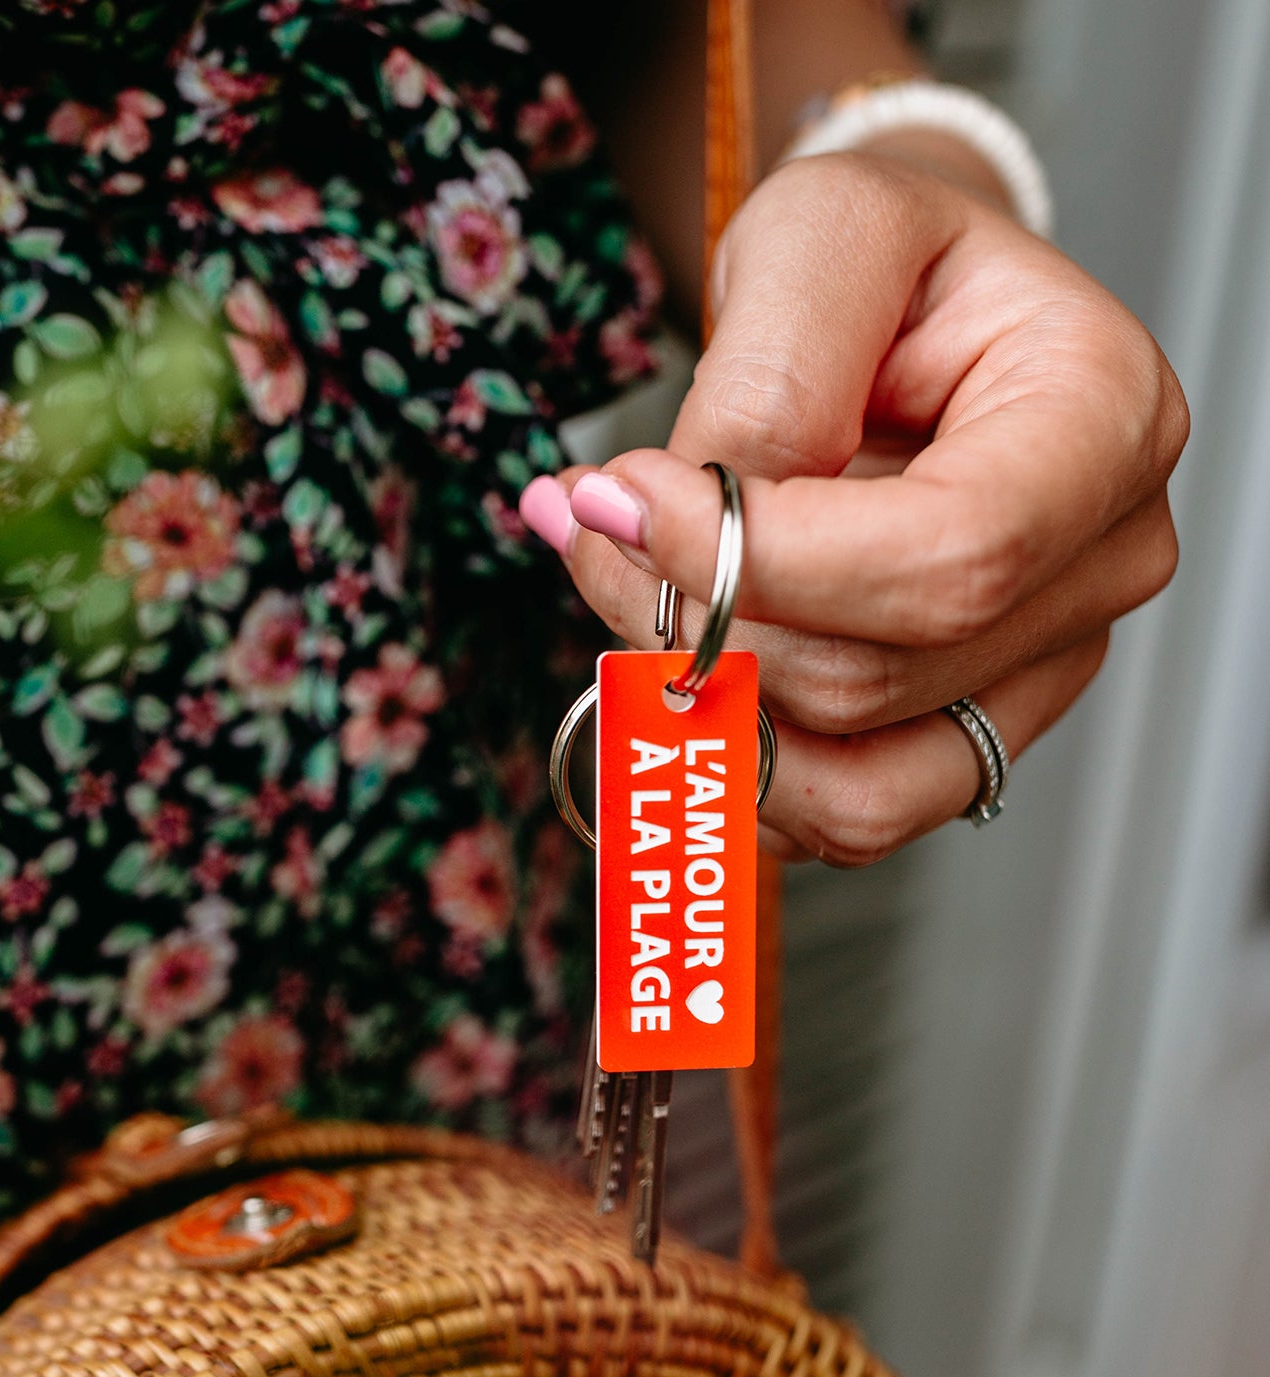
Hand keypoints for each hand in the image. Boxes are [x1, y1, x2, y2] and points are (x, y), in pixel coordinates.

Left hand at [520, 152, 1186, 864]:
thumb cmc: (884, 263)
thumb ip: (763, 385)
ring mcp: (1036, 667)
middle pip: (876, 675)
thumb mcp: (821, 241)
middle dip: (693, 619)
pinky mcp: (964, 728)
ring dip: (697, 701)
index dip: (762, 561)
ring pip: (851, 778)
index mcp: (1101, 426)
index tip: (622, 500)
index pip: (952, 556)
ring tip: (622, 579)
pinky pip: (844, 813)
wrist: (905, 317)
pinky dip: (732, 761)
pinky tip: (676, 659)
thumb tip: (663, 520)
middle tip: (596, 523)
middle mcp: (1096, 567)